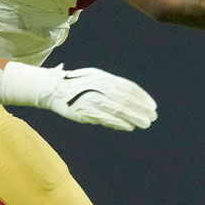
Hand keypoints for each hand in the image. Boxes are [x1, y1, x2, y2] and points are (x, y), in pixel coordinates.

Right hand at [1, 62, 157, 130]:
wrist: (52, 89)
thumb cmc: (78, 86)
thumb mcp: (96, 79)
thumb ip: (113, 88)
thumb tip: (131, 101)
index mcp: (104, 78)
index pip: (128, 87)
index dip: (142, 97)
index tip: (152, 107)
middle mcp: (99, 86)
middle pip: (125, 98)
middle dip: (141, 109)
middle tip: (152, 117)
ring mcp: (91, 98)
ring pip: (117, 109)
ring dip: (133, 117)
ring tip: (145, 124)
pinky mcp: (84, 111)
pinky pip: (104, 118)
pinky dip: (118, 123)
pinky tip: (128, 127)